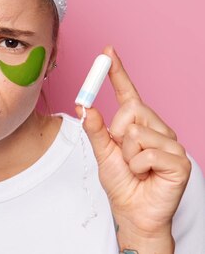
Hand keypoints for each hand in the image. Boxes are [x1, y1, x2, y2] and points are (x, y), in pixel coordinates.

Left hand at [76, 46, 190, 251]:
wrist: (133, 212)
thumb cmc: (121, 182)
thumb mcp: (101, 152)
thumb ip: (94, 129)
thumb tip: (85, 105)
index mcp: (138, 124)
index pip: (128, 93)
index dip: (118, 72)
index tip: (107, 51)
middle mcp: (157, 128)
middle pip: (131, 109)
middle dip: (117, 133)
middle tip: (123, 154)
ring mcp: (171, 143)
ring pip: (137, 132)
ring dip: (127, 154)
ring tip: (135, 167)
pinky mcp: (179, 160)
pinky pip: (147, 152)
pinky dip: (138, 166)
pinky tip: (146, 175)